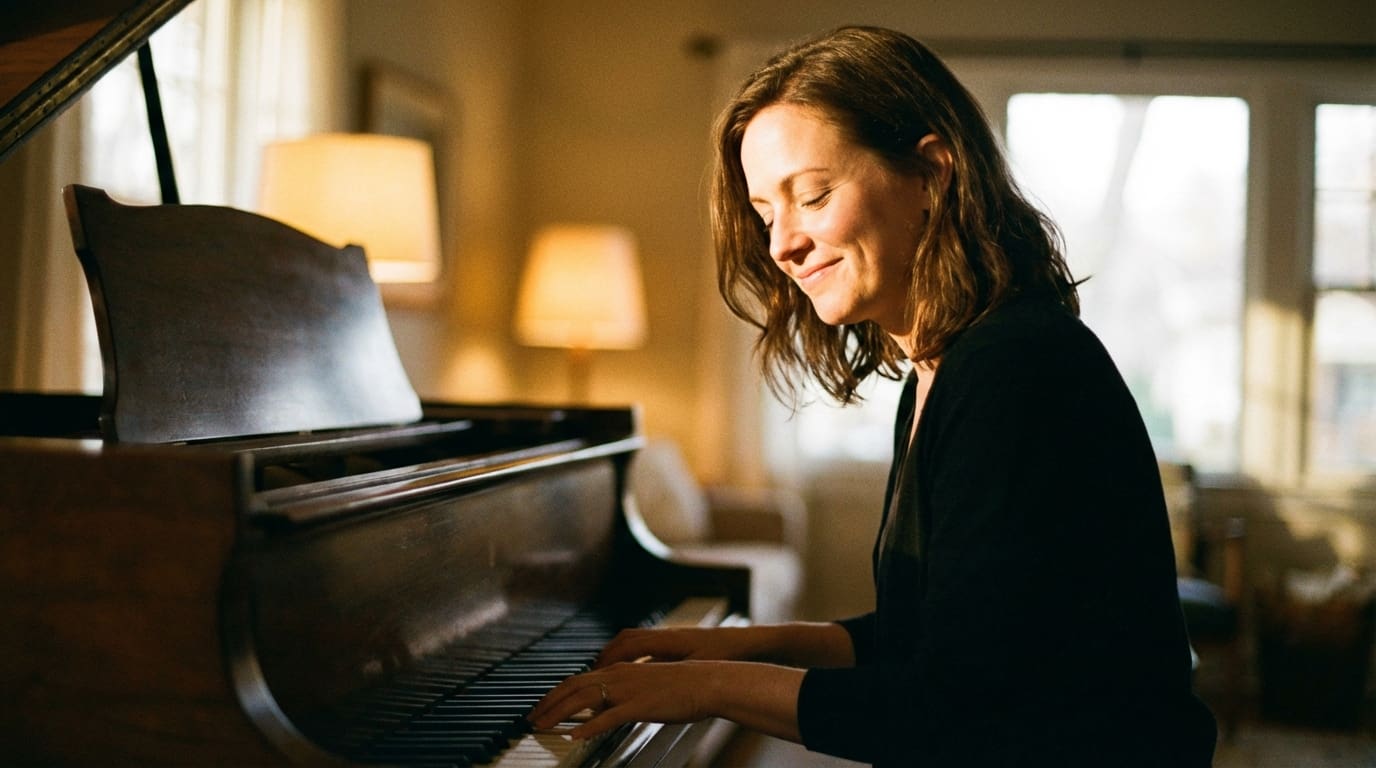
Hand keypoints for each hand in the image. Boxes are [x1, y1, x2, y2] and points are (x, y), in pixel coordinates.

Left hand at [526, 660, 714, 738]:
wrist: (709, 681)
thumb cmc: (683, 685)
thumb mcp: (647, 685)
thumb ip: (625, 694)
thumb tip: (609, 707)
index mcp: (620, 670)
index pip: (578, 679)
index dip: (556, 693)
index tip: (542, 706)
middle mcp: (619, 675)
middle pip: (572, 686)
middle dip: (547, 703)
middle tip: (531, 718)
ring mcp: (628, 690)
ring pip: (583, 699)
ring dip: (558, 713)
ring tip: (542, 727)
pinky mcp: (640, 706)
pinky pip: (608, 717)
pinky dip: (589, 726)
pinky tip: (575, 735)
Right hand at [594, 625, 761, 666]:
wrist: (748, 643)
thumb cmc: (726, 652)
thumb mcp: (694, 666)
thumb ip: (667, 671)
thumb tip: (643, 678)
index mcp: (667, 639)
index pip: (628, 644)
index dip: (609, 656)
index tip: (595, 669)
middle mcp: (667, 634)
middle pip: (627, 638)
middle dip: (607, 652)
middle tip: (593, 668)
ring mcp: (673, 636)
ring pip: (637, 639)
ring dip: (619, 652)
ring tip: (607, 667)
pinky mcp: (680, 642)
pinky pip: (649, 644)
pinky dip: (635, 654)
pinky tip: (636, 667)